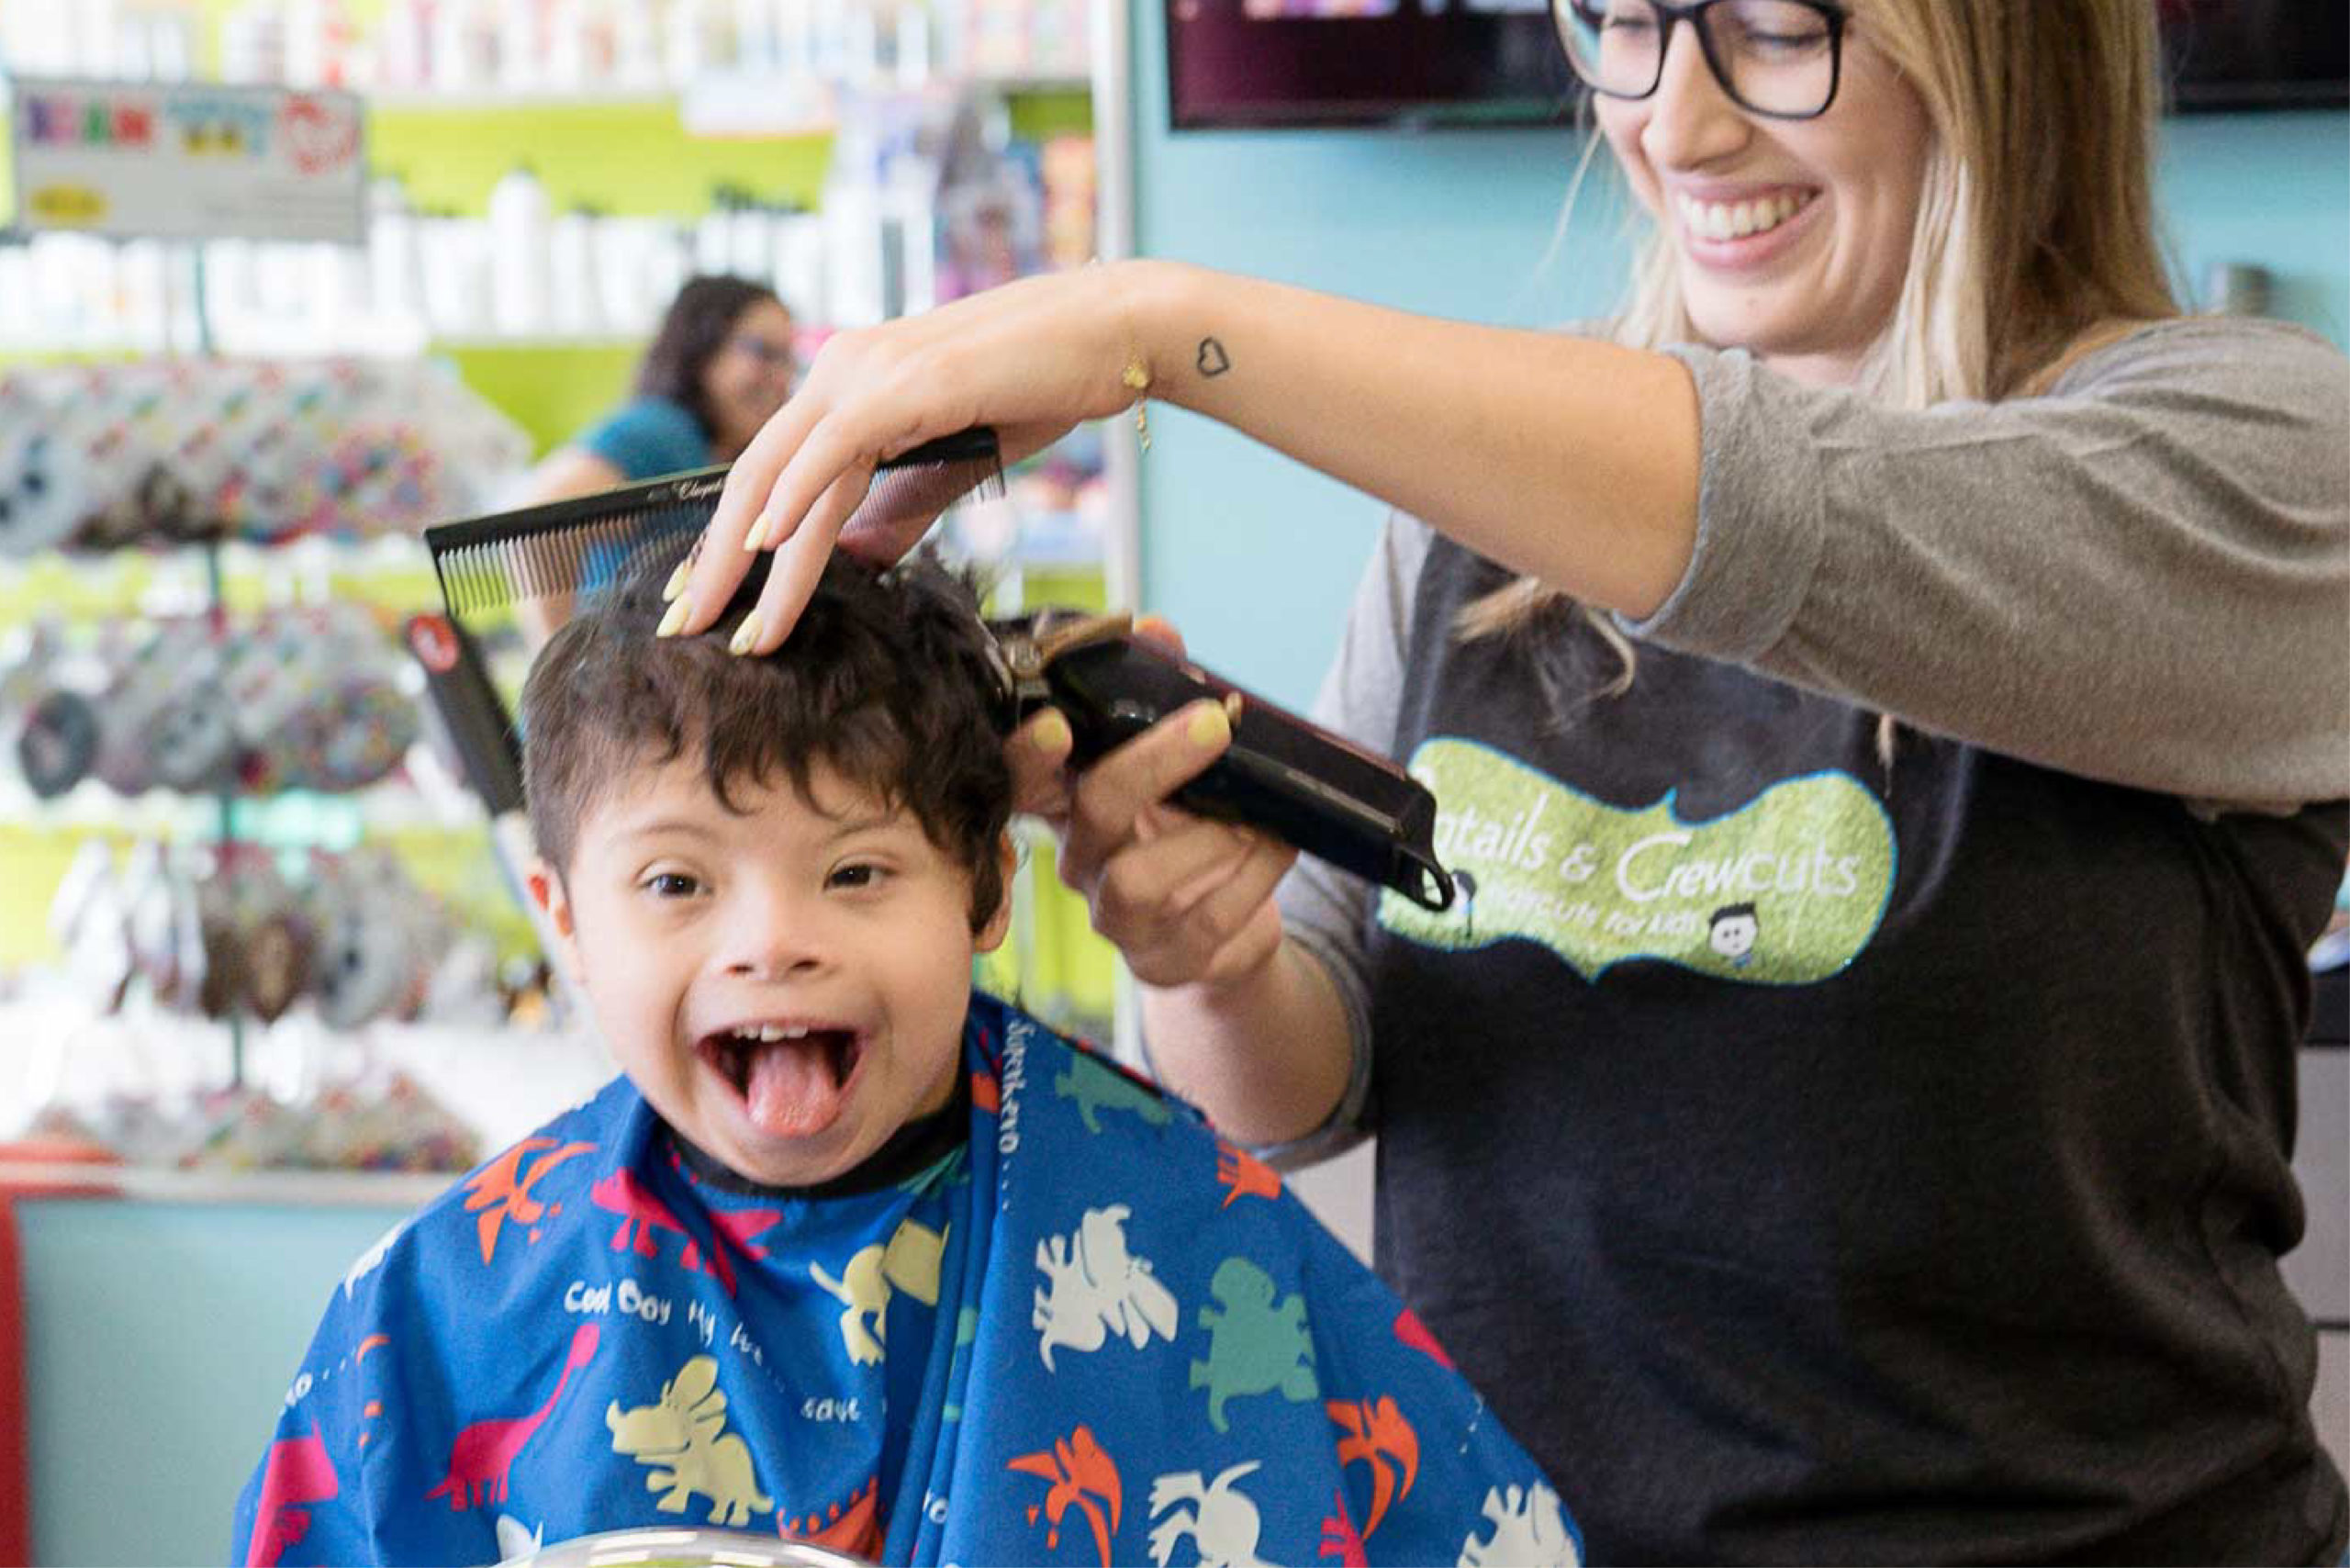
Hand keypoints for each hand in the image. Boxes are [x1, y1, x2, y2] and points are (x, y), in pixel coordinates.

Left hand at [669, 262, 1164, 652]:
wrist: (1112, 335)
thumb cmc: (1042, 387)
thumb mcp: (953, 462)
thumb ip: (899, 508)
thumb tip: (855, 561)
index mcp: (848, 383)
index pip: (766, 473)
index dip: (727, 540)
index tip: (703, 600)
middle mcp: (842, 368)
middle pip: (751, 477)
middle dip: (713, 560)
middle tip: (681, 625)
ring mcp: (868, 369)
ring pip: (783, 474)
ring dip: (746, 556)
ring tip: (723, 620)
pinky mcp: (905, 382)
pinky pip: (832, 448)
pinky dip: (795, 501)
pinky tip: (766, 546)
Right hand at [1008, 619, 1297, 989]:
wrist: (1225, 930)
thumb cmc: (1189, 827)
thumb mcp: (1174, 762)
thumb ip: (1159, 690)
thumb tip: (1156, 630)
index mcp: (1070, 804)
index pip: (1023, 778)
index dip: (1028, 755)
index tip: (1059, 724)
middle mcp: (1079, 861)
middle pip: (1095, 812)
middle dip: (1153, 764)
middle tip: (1213, 724)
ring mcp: (1116, 918)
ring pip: (1142, 881)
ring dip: (1212, 837)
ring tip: (1259, 816)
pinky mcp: (1164, 960)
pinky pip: (1205, 920)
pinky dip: (1251, 877)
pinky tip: (1277, 846)